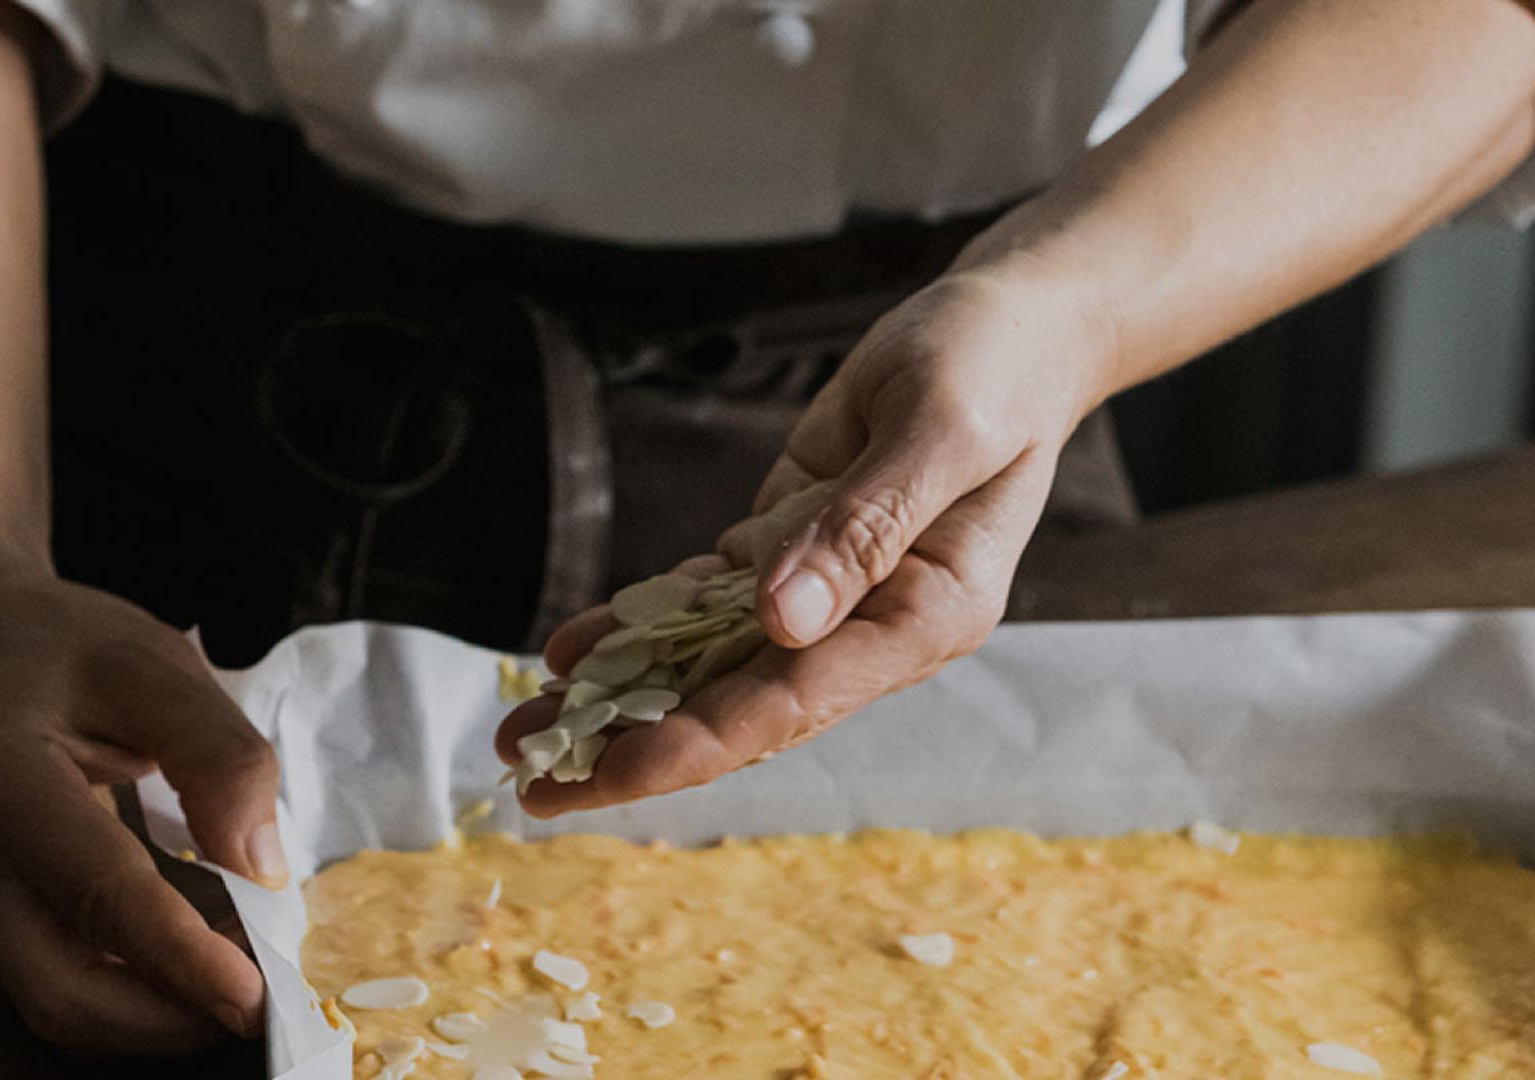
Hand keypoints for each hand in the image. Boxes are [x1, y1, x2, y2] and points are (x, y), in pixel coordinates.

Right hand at [0, 572, 279, 1053]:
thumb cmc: (57, 644)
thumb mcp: (152, 664)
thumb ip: (215, 753)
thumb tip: (261, 862)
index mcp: (0, 780)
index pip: (95, 892)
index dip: (177, 955)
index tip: (253, 995)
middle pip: (59, 990)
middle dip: (169, 1017)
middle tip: (266, 998)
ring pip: (62, 1001)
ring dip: (160, 1012)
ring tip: (247, 971)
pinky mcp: (10, 911)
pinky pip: (71, 978)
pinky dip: (144, 989)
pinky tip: (206, 956)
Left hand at [500, 269, 1112, 814]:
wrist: (1011, 325)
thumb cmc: (996, 366)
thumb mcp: (942, 426)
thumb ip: (866, 522)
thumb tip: (784, 621)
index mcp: (928, 614)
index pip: (799, 700)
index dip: (701, 741)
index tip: (616, 772)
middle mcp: (873, 622)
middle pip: (742, 704)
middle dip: (638, 744)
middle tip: (534, 785)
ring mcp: (828, 590)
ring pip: (711, 661)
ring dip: (622, 696)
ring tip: (522, 730)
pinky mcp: (792, 546)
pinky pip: (705, 600)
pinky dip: (639, 625)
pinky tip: (571, 649)